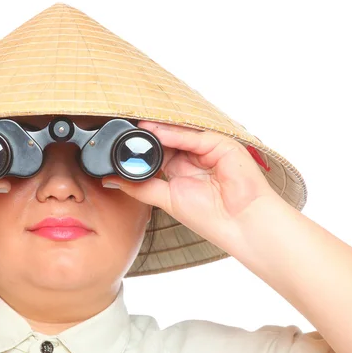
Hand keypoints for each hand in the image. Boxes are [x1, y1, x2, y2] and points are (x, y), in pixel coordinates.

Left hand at [101, 121, 280, 247]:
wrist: (240, 224)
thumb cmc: (210, 217)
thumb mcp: (166, 199)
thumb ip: (140, 187)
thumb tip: (111, 180)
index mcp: (182, 170)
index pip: (157, 152)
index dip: (139, 148)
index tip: (117, 144)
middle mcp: (194, 157)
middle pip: (167, 140)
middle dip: (146, 137)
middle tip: (121, 130)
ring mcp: (209, 149)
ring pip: (179, 136)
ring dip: (157, 132)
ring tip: (134, 128)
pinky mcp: (221, 144)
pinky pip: (194, 137)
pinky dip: (174, 135)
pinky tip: (155, 133)